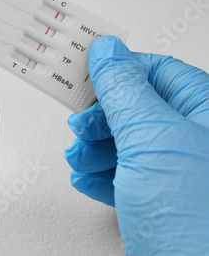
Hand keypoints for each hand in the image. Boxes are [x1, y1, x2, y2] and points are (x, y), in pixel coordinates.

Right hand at [64, 36, 207, 254]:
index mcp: (207, 112)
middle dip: (100, 117)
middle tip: (80, 124)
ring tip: (79, 156)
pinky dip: (100, 174)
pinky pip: (125, 175)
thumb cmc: (200, 224)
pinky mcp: (160, 201)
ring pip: (126, 143)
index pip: (155, 71)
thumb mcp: (153, 141)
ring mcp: (178, 173)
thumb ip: (125, 90)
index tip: (82, 71)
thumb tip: (107, 52)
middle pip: (136, 108)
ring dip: (93, 147)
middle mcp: (195, 141)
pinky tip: (88, 177)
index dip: (116, 70)